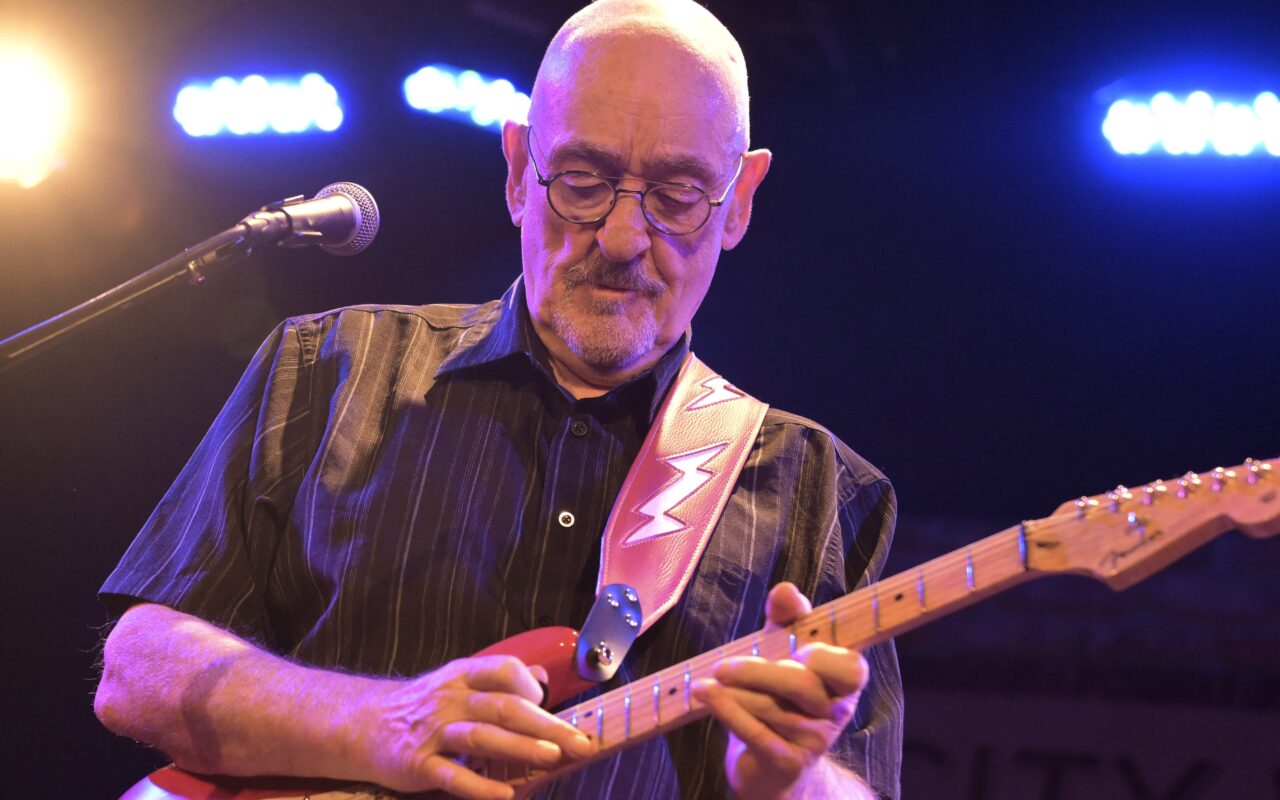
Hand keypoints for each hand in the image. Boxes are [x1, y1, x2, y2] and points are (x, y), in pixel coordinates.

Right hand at [361, 654, 595, 798]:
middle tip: (577, 742)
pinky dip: (480, 786)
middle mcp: (450, 700)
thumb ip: (497, 681)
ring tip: (551, 758)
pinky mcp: (418, 765)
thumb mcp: (457, 683)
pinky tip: (505, 794)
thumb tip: (541, 678)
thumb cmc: (422, 706)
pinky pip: (453, 776)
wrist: (363, 724)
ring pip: (482, 737)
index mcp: (463, 675)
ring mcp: (433, 733)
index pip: (505, 669)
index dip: (532, 685)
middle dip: (545, 725)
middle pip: (504, 707)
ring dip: (520, 748)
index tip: (550, 703)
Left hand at [691, 582, 868, 798]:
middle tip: (724, 666)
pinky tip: (703, 692)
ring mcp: (811, 742)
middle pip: (800, 685)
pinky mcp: (785, 764)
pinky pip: (754, 732)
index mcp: (841, 685)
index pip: (851, 669)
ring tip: (711, 680)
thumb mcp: (783, 651)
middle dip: (758, 671)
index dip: (825, 657)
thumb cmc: (779, 697)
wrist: (770, 766)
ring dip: (733, 690)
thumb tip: (786, 589)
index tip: (800, 648)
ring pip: (770, 707)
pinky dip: (725, 708)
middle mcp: (834, 714)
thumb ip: (787, 620)